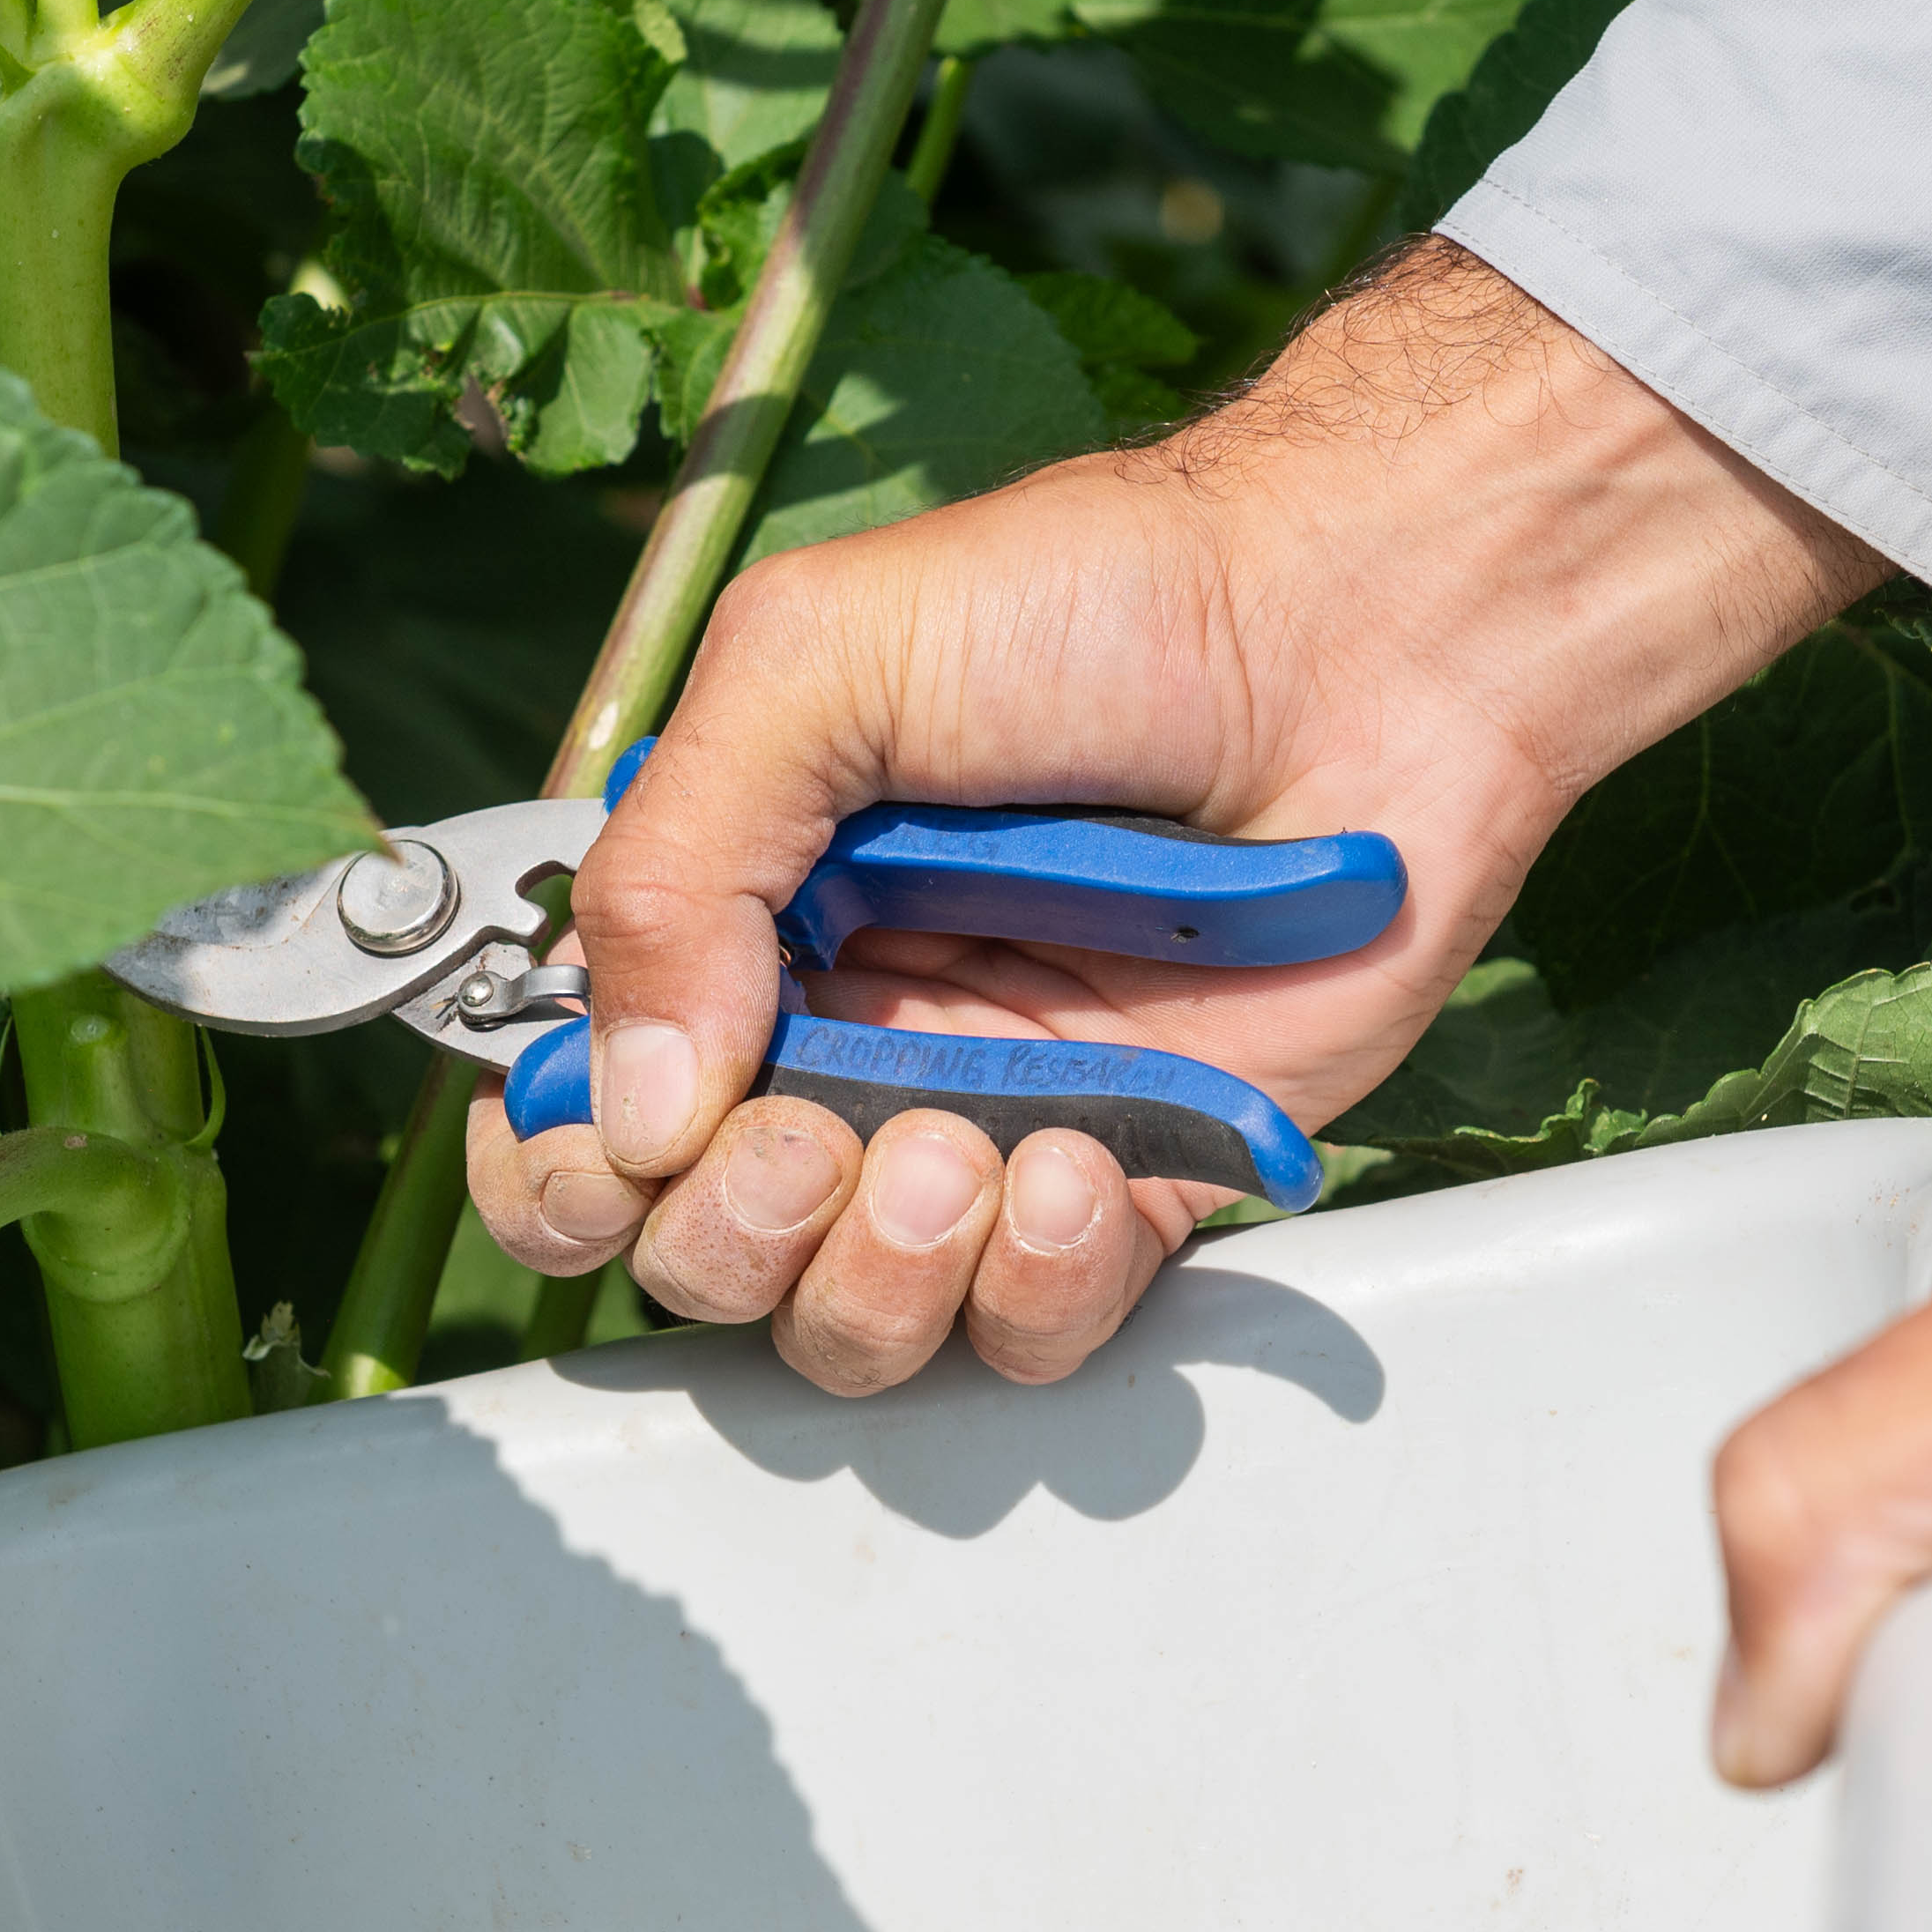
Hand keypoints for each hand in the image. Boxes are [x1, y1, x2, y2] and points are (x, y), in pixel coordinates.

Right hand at [471, 245, 1880, 1393]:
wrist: (1367, 627)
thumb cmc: (1101, 602)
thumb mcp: (821, 662)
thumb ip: (676, 866)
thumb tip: (630, 1100)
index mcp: (737, 916)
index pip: (581, 1109)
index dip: (564, 1165)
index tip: (623, 1142)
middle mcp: (842, 1036)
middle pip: (698, 1253)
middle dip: (733, 1229)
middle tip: (814, 1136)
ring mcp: (986, 1119)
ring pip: (854, 1326)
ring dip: (882, 1272)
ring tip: (968, 1146)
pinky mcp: (1135, 1179)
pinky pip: (1037, 1329)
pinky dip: (1039, 1283)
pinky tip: (1082, 1168)